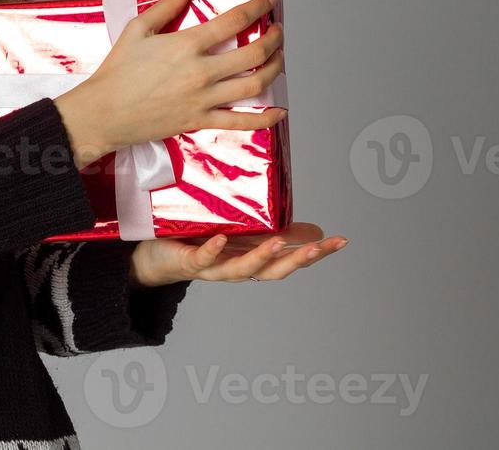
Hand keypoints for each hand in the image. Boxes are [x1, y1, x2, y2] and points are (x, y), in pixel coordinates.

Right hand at [54, 0, 286, 167]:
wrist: (103, 112)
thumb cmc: (116, 73)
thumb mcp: (137, 30)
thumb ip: (166, 5)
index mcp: (186, 45)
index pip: (233, 21)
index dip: (257, 8)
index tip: (268, 2)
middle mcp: (200, 72)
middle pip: (253, 53)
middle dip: (273, 39)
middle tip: (277, 32)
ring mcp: (203, 98)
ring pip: (254, 84)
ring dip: (274, 70)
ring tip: (278, 60)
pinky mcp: (199, 121)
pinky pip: (239, 122)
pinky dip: (263, 119)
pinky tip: (278, 112)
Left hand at [128, 222, 347, 286]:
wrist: (156, 261)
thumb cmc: (202, 244)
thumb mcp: (242, 235)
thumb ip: (274, 231)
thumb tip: (312, 228)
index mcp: (252, 259)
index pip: (291, 259)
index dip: (317, 253)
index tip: (341, 241)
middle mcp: (237, 268)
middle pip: (273, 270)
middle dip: (298, 259)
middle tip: (320, 246)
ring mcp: (214, 268)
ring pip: (242, 269)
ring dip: (261, 257)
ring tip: (278, 242)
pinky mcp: (190, 262)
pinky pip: (203, 258)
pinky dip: (213, 250)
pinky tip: (221, 239)